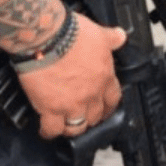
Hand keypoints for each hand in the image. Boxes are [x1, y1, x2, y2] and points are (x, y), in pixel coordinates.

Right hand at [17, 15, 125, 139]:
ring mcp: (71, 104)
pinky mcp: (50, 109)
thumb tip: (119, 35)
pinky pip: (52, 129)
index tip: (104, 108)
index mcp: (104, 77)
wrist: (46, 37)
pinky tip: (46, 130)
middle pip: (95, 116)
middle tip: (83, 116)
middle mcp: (91, 94)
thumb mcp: (98, 32)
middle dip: (90, 118)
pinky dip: (48, 132)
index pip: (113, 99)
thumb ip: (111, 38)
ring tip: (66, 126)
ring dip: (72, 128)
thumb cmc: (71, 32)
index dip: (108, 106)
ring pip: (77, 127)